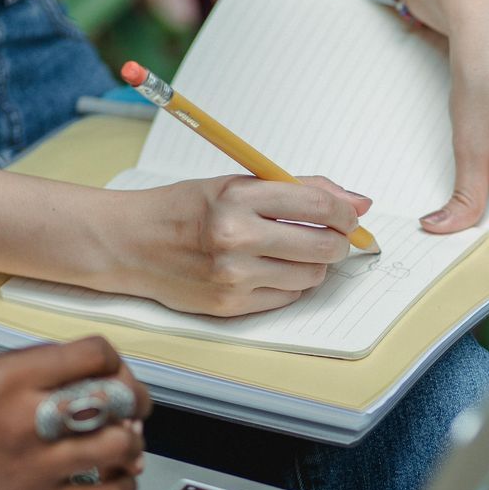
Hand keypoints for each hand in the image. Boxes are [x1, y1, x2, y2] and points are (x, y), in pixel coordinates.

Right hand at [0, 338, 152, 489]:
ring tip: (123, 446)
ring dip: (133, 444)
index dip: (116, 363)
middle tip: (134, 409)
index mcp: (6, 378)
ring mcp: (33, 466)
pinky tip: (114, 481)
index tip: (116, 373)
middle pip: (118, 397)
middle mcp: (24, 417)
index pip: (94, 354)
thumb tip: (79, 375)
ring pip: (122, 446)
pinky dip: (123, 487)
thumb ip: (25, 372)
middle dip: (136, 401)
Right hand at [93, 176, 371, 316]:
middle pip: (322, 246)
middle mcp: (236, 237)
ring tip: (296, 251)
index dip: (345, 212)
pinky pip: (287, 298)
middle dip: (338, 241)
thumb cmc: (184, 209)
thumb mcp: (235, 183)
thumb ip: (298, 188)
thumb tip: (358, 201)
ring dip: (315, 264)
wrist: (130, 243)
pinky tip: (273, 269)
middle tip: (334, 236)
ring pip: (310, 276)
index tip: (349, 215)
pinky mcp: (230, 305)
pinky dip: (291, 284)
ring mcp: (233, 276)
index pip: (317, 204)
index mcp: (237, 197)